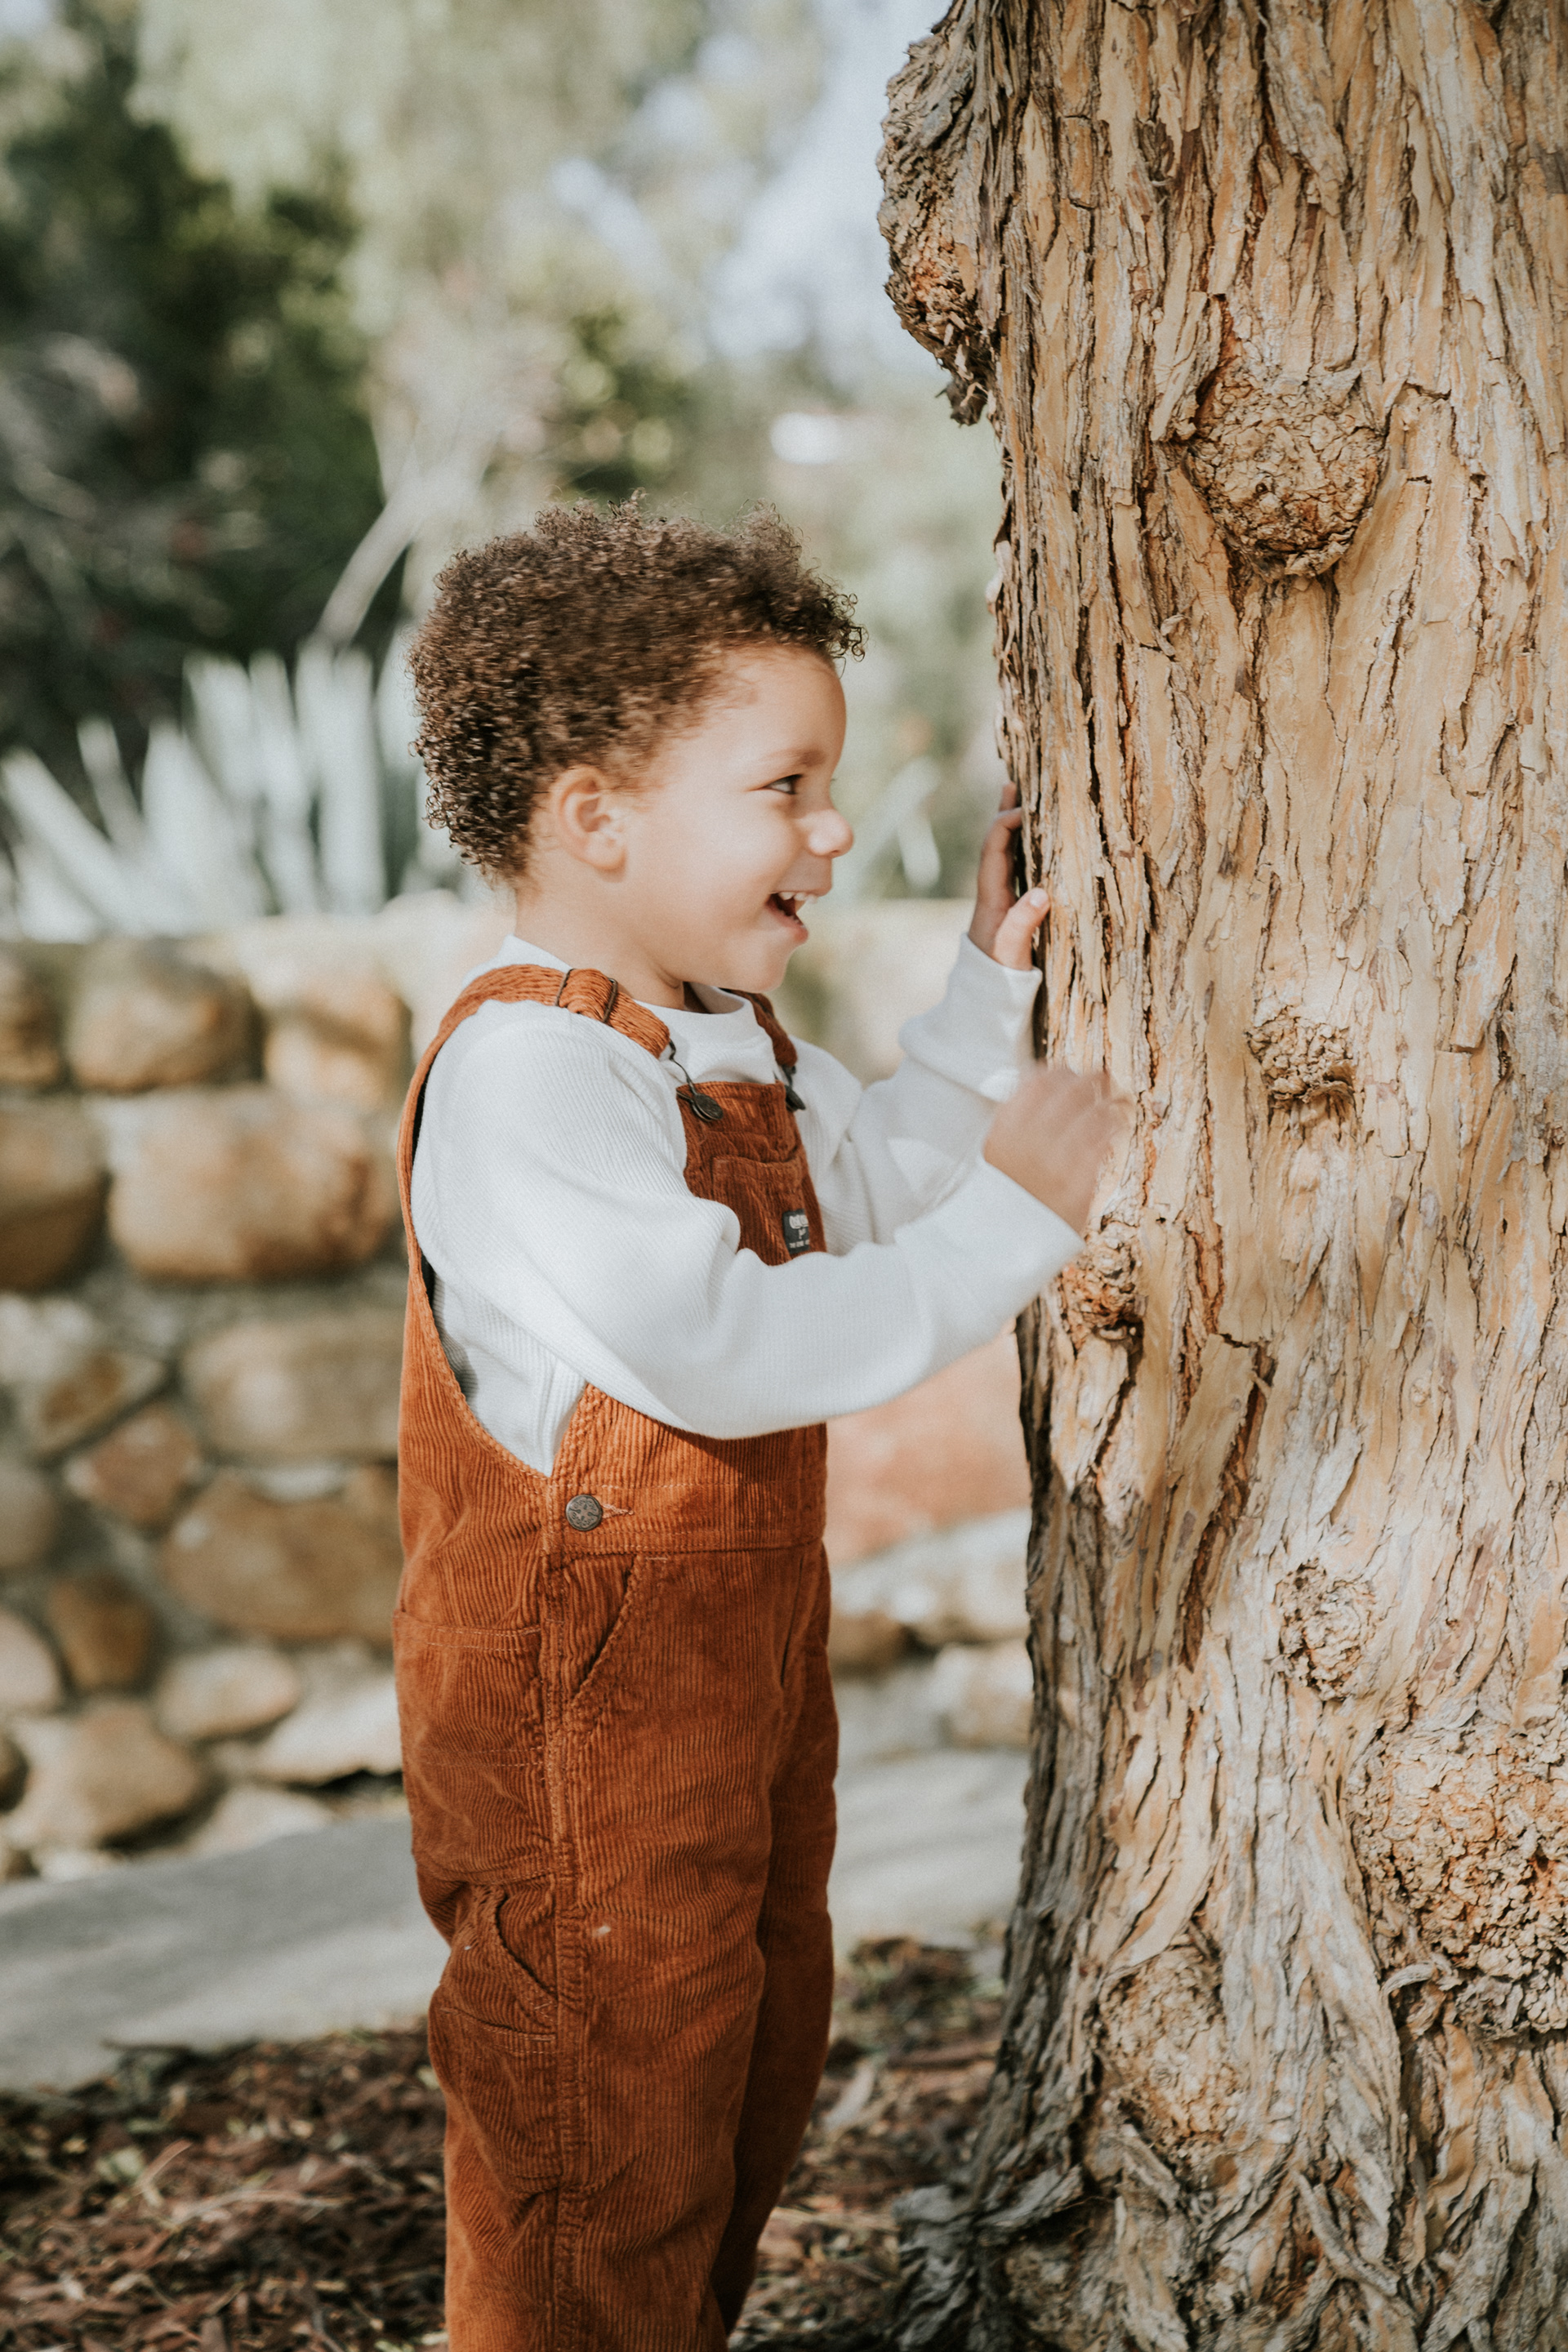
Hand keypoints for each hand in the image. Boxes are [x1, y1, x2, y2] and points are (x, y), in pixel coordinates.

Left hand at [969, 781, 1046, 970]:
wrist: (988, 997)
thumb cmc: (1001, 975)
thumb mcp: (1013, 951)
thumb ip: (1023, 923)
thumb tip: (1041, 891)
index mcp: (991, 897)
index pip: (994, 851)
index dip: (1005, 826)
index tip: (1025, 810)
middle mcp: (993, 892)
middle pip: (997, 844)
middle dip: (1005, 814)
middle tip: (1013, 785)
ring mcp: (1002, 898)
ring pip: (1006, 854)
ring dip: (1013, 827)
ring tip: (1021, 799)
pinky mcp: (1011, 907)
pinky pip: (1017, 867)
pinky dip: (1024, 847)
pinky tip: (1034, 840)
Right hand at [984, 1063, 1132, 1234]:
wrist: (1002, 1244)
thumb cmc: (1003, 1195)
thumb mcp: (994, 1152)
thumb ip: (1015, 1120)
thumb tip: (1039, 1083)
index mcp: (1004, 1129)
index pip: (1039, 1081)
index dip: (1061, 1073)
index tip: (1071, 1073)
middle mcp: (1029, 1140)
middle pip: (1071, 1092)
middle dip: (1091, 1081)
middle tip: (1102, 1079)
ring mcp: (1055, 1161)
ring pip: (1093, 1113)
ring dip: (1110, 1101)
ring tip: (1120, 1100)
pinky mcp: (1078, 1183)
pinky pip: (1104, 1142)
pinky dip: (1115, 1127)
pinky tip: (1119, 1125)